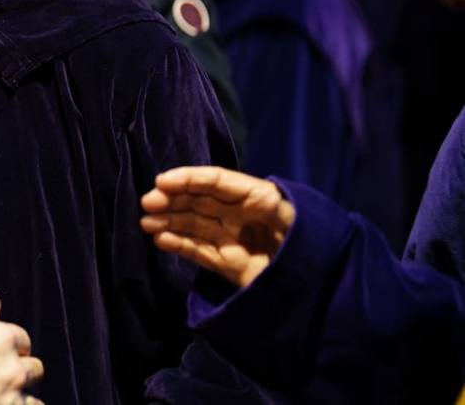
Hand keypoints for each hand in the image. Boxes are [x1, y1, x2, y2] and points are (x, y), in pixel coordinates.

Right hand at [0, 292, 44, 404]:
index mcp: (0, 338)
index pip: (20, 337)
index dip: (10, 344)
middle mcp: (13, 367)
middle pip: (34, 367)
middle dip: (22, 370)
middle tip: (3, 376)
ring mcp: (14, 396)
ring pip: (35, 399)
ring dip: (24, 398)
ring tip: (7, 399)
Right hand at [140, 166, 295, 287]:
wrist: (323, 290)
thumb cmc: (310, 246)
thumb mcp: (294, 220)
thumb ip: (273, 208)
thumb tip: (252, 198)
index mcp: (256, 198)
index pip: (216, 181)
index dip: (189, 179)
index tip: (162, 181)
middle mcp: (240, 215)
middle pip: (200, 201)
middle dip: (172, 200)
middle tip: (147, 203)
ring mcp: (233, 239)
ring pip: (194, 225)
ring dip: (169, 222)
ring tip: (146, 223)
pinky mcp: (229, 264)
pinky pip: (198, 250)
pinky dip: (178, 244)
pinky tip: (160, 240)